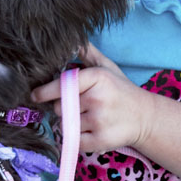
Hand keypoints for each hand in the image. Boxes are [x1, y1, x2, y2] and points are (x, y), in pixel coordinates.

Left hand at [31, 43, 152, 152]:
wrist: (146, 116)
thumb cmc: (121, 90)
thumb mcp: (107, 67)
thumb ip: (88, 54)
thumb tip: (72, 39)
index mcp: (97, 77)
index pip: (62, 85)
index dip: (44, 91)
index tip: (34, 95)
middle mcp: (97, 98)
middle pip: (59, 107)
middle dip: (64, 108)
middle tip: (80, 106)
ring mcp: (99, 120)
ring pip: (66, 124)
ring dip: (71, 123)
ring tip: (88, 118)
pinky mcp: (100, 140)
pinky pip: (74, 141)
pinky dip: (77, 138)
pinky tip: (90, 131)